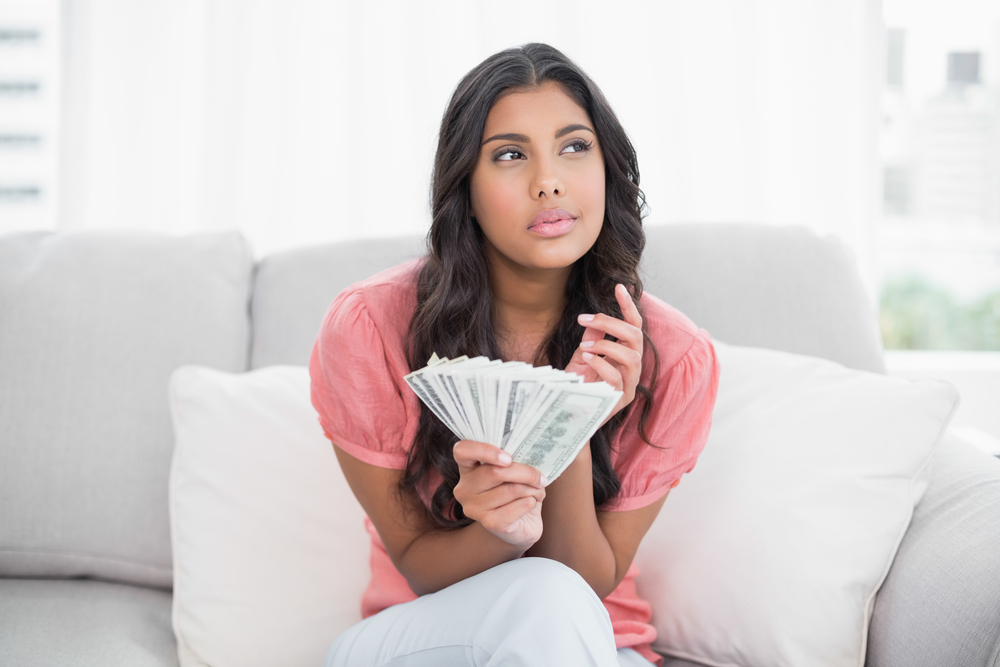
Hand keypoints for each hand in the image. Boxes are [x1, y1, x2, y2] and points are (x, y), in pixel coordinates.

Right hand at [452, 440, 547, 549]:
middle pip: (494, 472)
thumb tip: (530, 454)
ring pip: (510, 490)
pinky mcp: (489, 523)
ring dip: (532, 489)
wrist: (523, 525)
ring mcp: (474, 508)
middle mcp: (465, 488)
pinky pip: (516, 507)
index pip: (462, 451)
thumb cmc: (517, 491)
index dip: (484, 451)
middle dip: (524, 473)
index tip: (508, 458)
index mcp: (468, 468)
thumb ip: (514, 460)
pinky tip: (532, 502)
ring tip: (538, 490)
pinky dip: (531, 502)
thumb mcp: (514, 470)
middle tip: (540, 477)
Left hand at [564, 283, 643, 423]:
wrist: (569, 414)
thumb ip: (591, 339)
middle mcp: (632, 368)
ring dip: (607, 346)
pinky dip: (602, 365)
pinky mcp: (620, 400)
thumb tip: (593, 319)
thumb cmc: (578, 385)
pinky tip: (586, 359)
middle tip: (584, 319)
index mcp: (625, 354)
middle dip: (611, 323)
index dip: (629, 306)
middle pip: (636, 337)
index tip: (619, 287)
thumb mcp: (582, 357)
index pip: (634, 326)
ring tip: (585, 347)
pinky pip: (617, 379)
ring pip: (632, 358)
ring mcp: (629, 385)